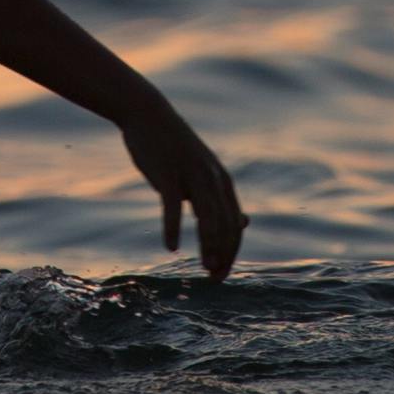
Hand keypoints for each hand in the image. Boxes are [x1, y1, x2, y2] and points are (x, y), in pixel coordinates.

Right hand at [124, 109, 243, 282]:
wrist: (149, 115)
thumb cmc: (174, 150)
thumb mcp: (204, 174)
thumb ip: (222, 201)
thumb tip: (244, 224)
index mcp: (222, 182)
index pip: (234, 226)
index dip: (231, 253)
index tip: (219, 274)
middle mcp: (213, 179)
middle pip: (226, 225)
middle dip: (224, 255)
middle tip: (214, 278)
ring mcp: (191, 175)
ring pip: (208, 216)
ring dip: (209, 245)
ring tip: (206, 269)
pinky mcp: (168, 173)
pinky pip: (173, 206)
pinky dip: (174, 228)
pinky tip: (171, 247)